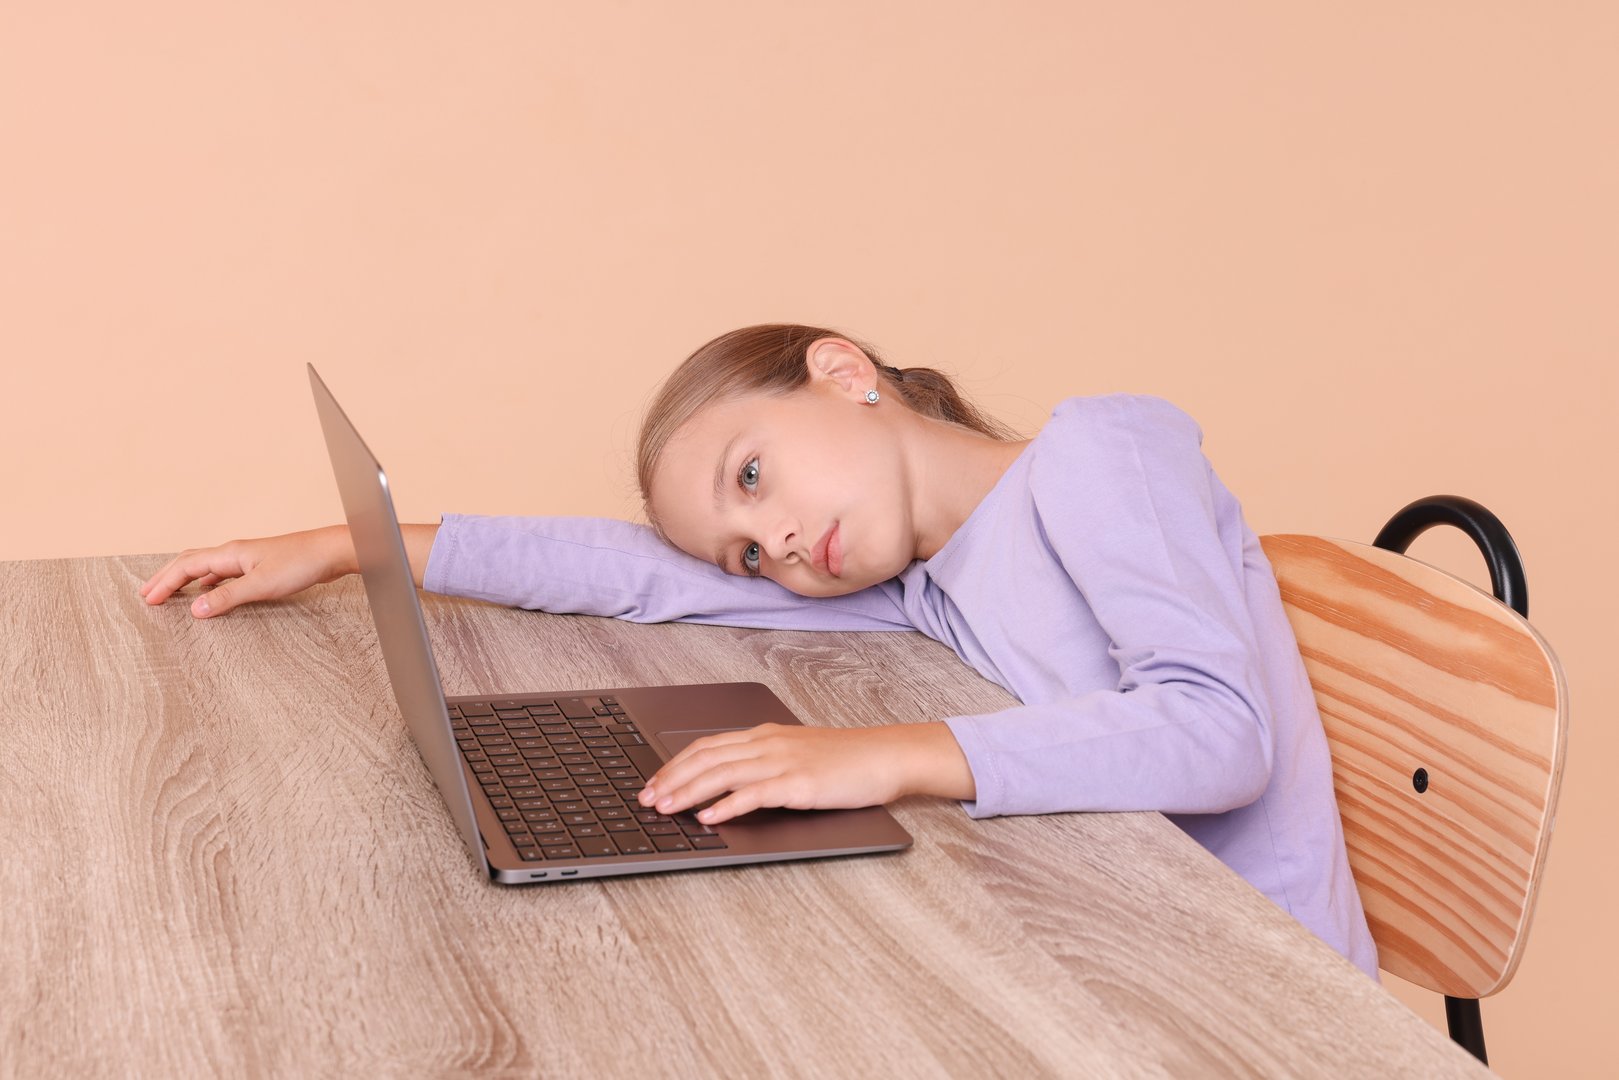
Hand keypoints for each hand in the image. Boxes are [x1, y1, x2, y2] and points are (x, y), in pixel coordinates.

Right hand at [138, 526, 354, 617]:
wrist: (331, 552)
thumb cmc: (300, 564)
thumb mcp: (260, 585)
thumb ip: (227, 597)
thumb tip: (194, 609)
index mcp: (229, 553)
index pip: (186, 566)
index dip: (165, 582)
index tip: (148, 599)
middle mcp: (234, 552)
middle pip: (190, 562)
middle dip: (167, 577)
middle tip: (148, 593)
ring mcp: (247, 559)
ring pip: (207, 567)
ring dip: (186, 579)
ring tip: (171, 592)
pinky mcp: (260, 566)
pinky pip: (224, 573)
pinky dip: (208, 582)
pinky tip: (210, 592)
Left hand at [638, 721, 975, 824]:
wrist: (886, 756)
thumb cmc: (846, 760)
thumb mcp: (798, 754)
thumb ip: (765, 763)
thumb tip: (729, 785)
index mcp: (765, 735)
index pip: (707, 745)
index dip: (674, 764)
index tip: (652, 782)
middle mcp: (768, 744)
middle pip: (706, 757)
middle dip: (670, 779)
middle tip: (645, 800)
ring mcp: (783, 762)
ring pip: (722, 774)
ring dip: (688, 792)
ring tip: (665, 808)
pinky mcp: (799, 784)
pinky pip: (755, 793)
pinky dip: (727, 805)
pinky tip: (709, 818)